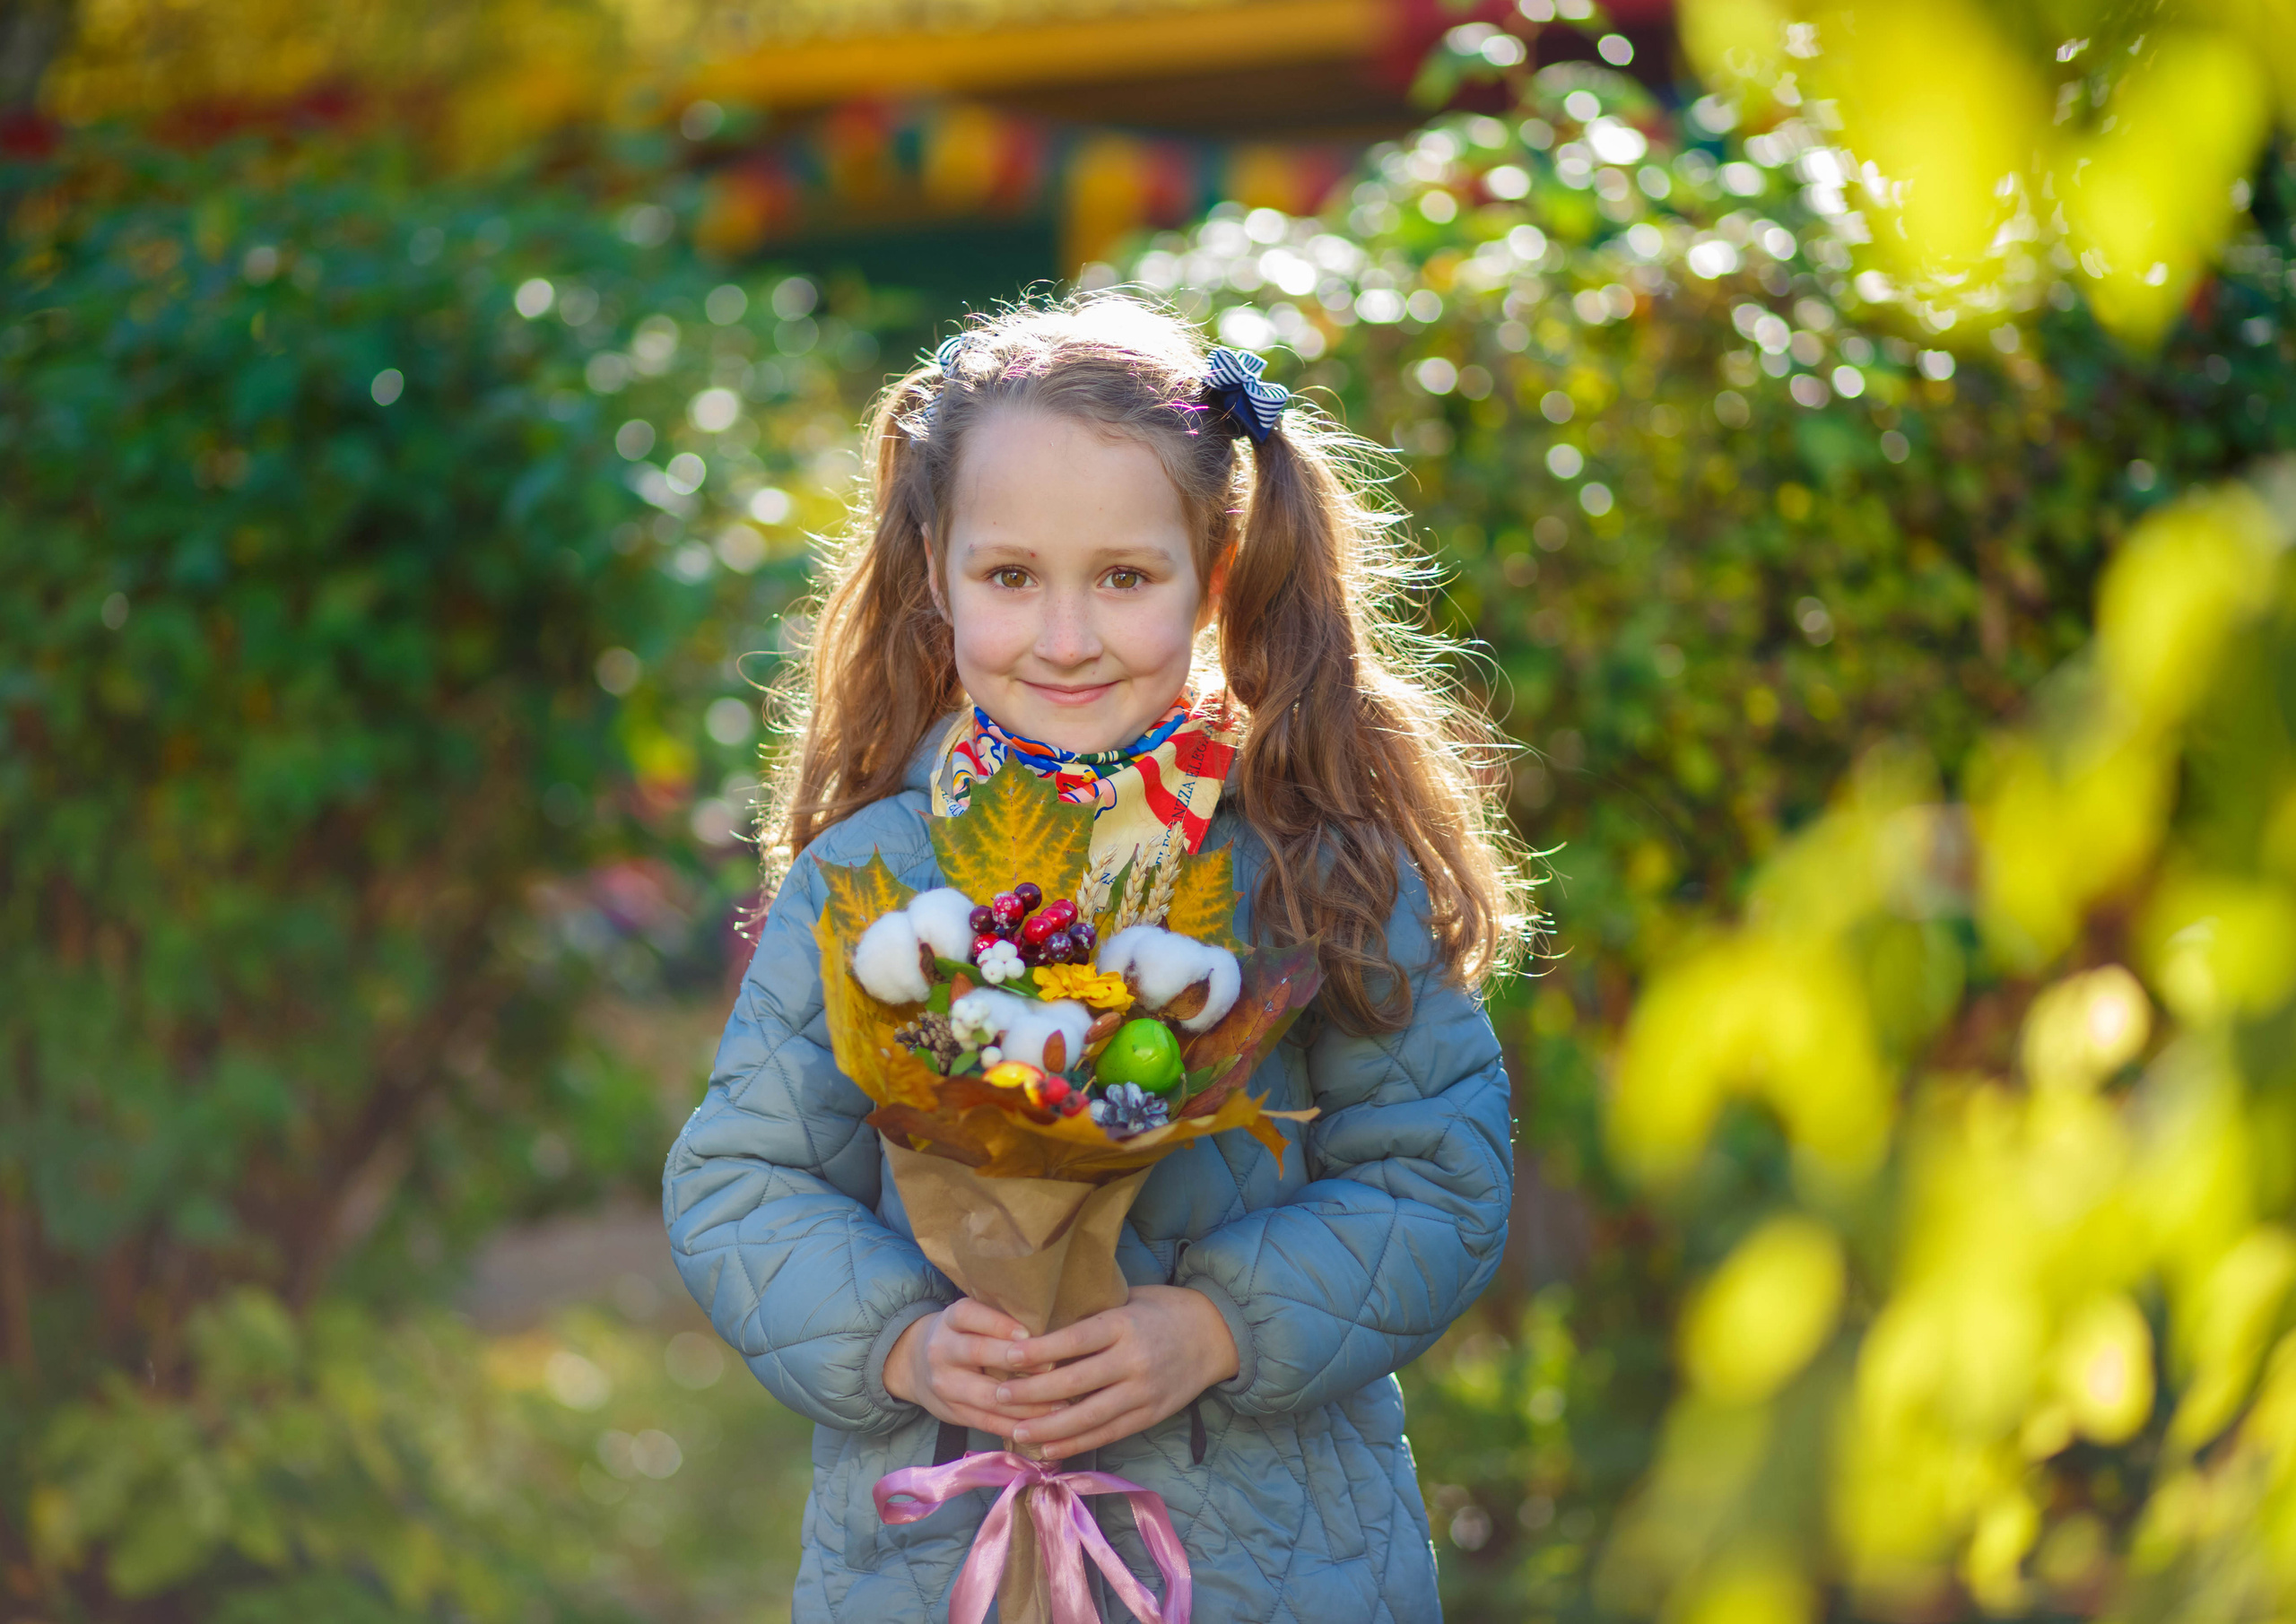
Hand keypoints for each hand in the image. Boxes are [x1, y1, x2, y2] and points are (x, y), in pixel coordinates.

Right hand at [883, 1298, 1066, 1436]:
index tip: (1028, 1333)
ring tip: (1060, 1404)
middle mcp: (942, 1350)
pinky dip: (1014, 1426)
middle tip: (1054, 1367)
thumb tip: (1051, 1326)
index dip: (998, 1324)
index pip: (969, 1314)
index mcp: (949, 1320)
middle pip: (978, 1353)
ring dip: (1026, 1403)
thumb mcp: (968, 1319)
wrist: (914, 1364)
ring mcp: (944, 1384)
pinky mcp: (951, 1412)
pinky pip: (986, 1422)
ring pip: (986, 1395)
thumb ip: (998, 1320)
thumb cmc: (959, 1336)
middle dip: (1017, 1361)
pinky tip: (1041, 1427)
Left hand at [989, 1285, 1239, 1460]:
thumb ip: (1092, 1313)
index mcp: (1123, 1324)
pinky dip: (1076, 1444)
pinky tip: (1048, 1448)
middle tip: (998, 1396)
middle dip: (1031, 1393)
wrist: (1216, 1335)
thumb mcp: (1128, 1299)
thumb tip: (1040, 1321)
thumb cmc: (1163, 1309)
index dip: (1037, 1352)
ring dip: (1048, 1428)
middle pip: (1074, 1383)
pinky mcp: (1150, 1415)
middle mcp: (1132, 1360)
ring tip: (1016, 1431)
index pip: (1073, 1341)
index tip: (1006, 1357)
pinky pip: (1107, 1434)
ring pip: (1088, 1417)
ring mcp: (1142, 1392)